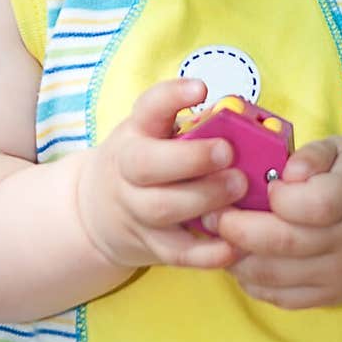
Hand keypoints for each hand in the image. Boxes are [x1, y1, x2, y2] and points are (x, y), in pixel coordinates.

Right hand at [76, 78, 247, 272]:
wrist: (97, 212)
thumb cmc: (146, 162)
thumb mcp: (155, 135)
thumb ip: (194, 127)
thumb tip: (244, 120)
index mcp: (136, 133)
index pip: (147, 107)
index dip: (173, 96)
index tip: (200, 88)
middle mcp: (128, 171)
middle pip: (147, 164)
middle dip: (191, 158)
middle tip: (228, 153)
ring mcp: (136, 211)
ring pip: (162, 208)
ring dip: (204, 198)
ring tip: (239, 187)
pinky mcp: (151, 246)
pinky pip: (178, 253)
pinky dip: (208, 252)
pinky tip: (235, 243)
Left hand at [208, 135, 341, 308]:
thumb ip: (313, 154)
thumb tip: (288, 171)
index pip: (316, 205)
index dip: (281, 197)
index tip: (265, 184)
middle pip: (285, 244)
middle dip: (237, 229)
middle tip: (210, 213)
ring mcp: (336, 276)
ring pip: (273, 275)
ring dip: (235, 256)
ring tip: (216, 234)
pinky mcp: (322, 299)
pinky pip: (275, 296)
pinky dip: (248, 279)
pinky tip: (237, 256)